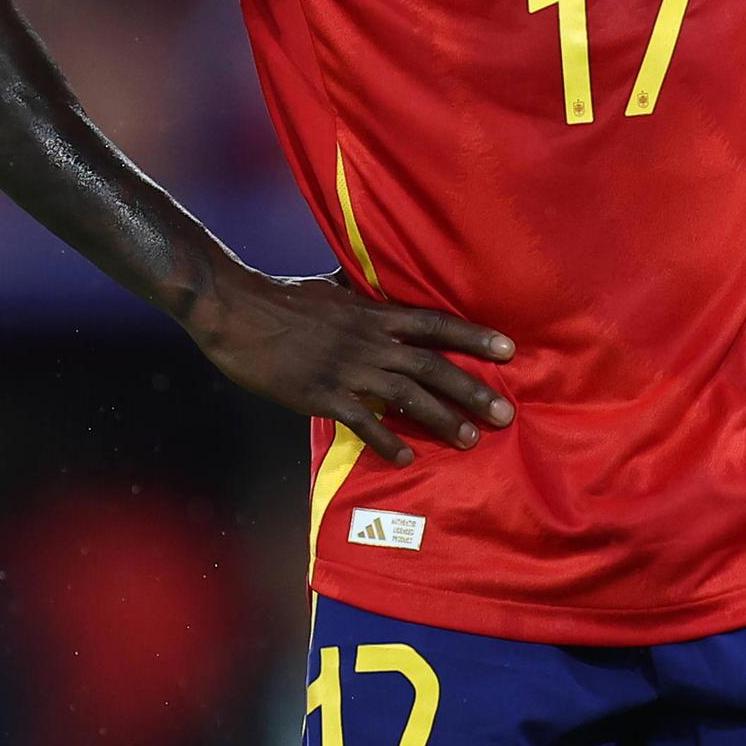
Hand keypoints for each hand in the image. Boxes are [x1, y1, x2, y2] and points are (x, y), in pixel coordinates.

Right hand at [184, 265, 514, 465]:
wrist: (235, 310)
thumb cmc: (280, 296)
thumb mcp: (328, 288)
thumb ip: (358, 293)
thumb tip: (372, 285)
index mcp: (372, 312)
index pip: (434, 323)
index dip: (474, 335)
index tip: (510, 349)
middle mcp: (368, 340)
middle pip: (431, 365)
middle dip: (471, 389)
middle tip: (504, 413)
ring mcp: (346, 368)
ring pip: (406, 396)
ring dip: (440, 420)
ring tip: (467, 440)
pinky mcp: (320, 393)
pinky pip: (362, 422)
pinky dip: (386, 441)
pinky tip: (405, 460)